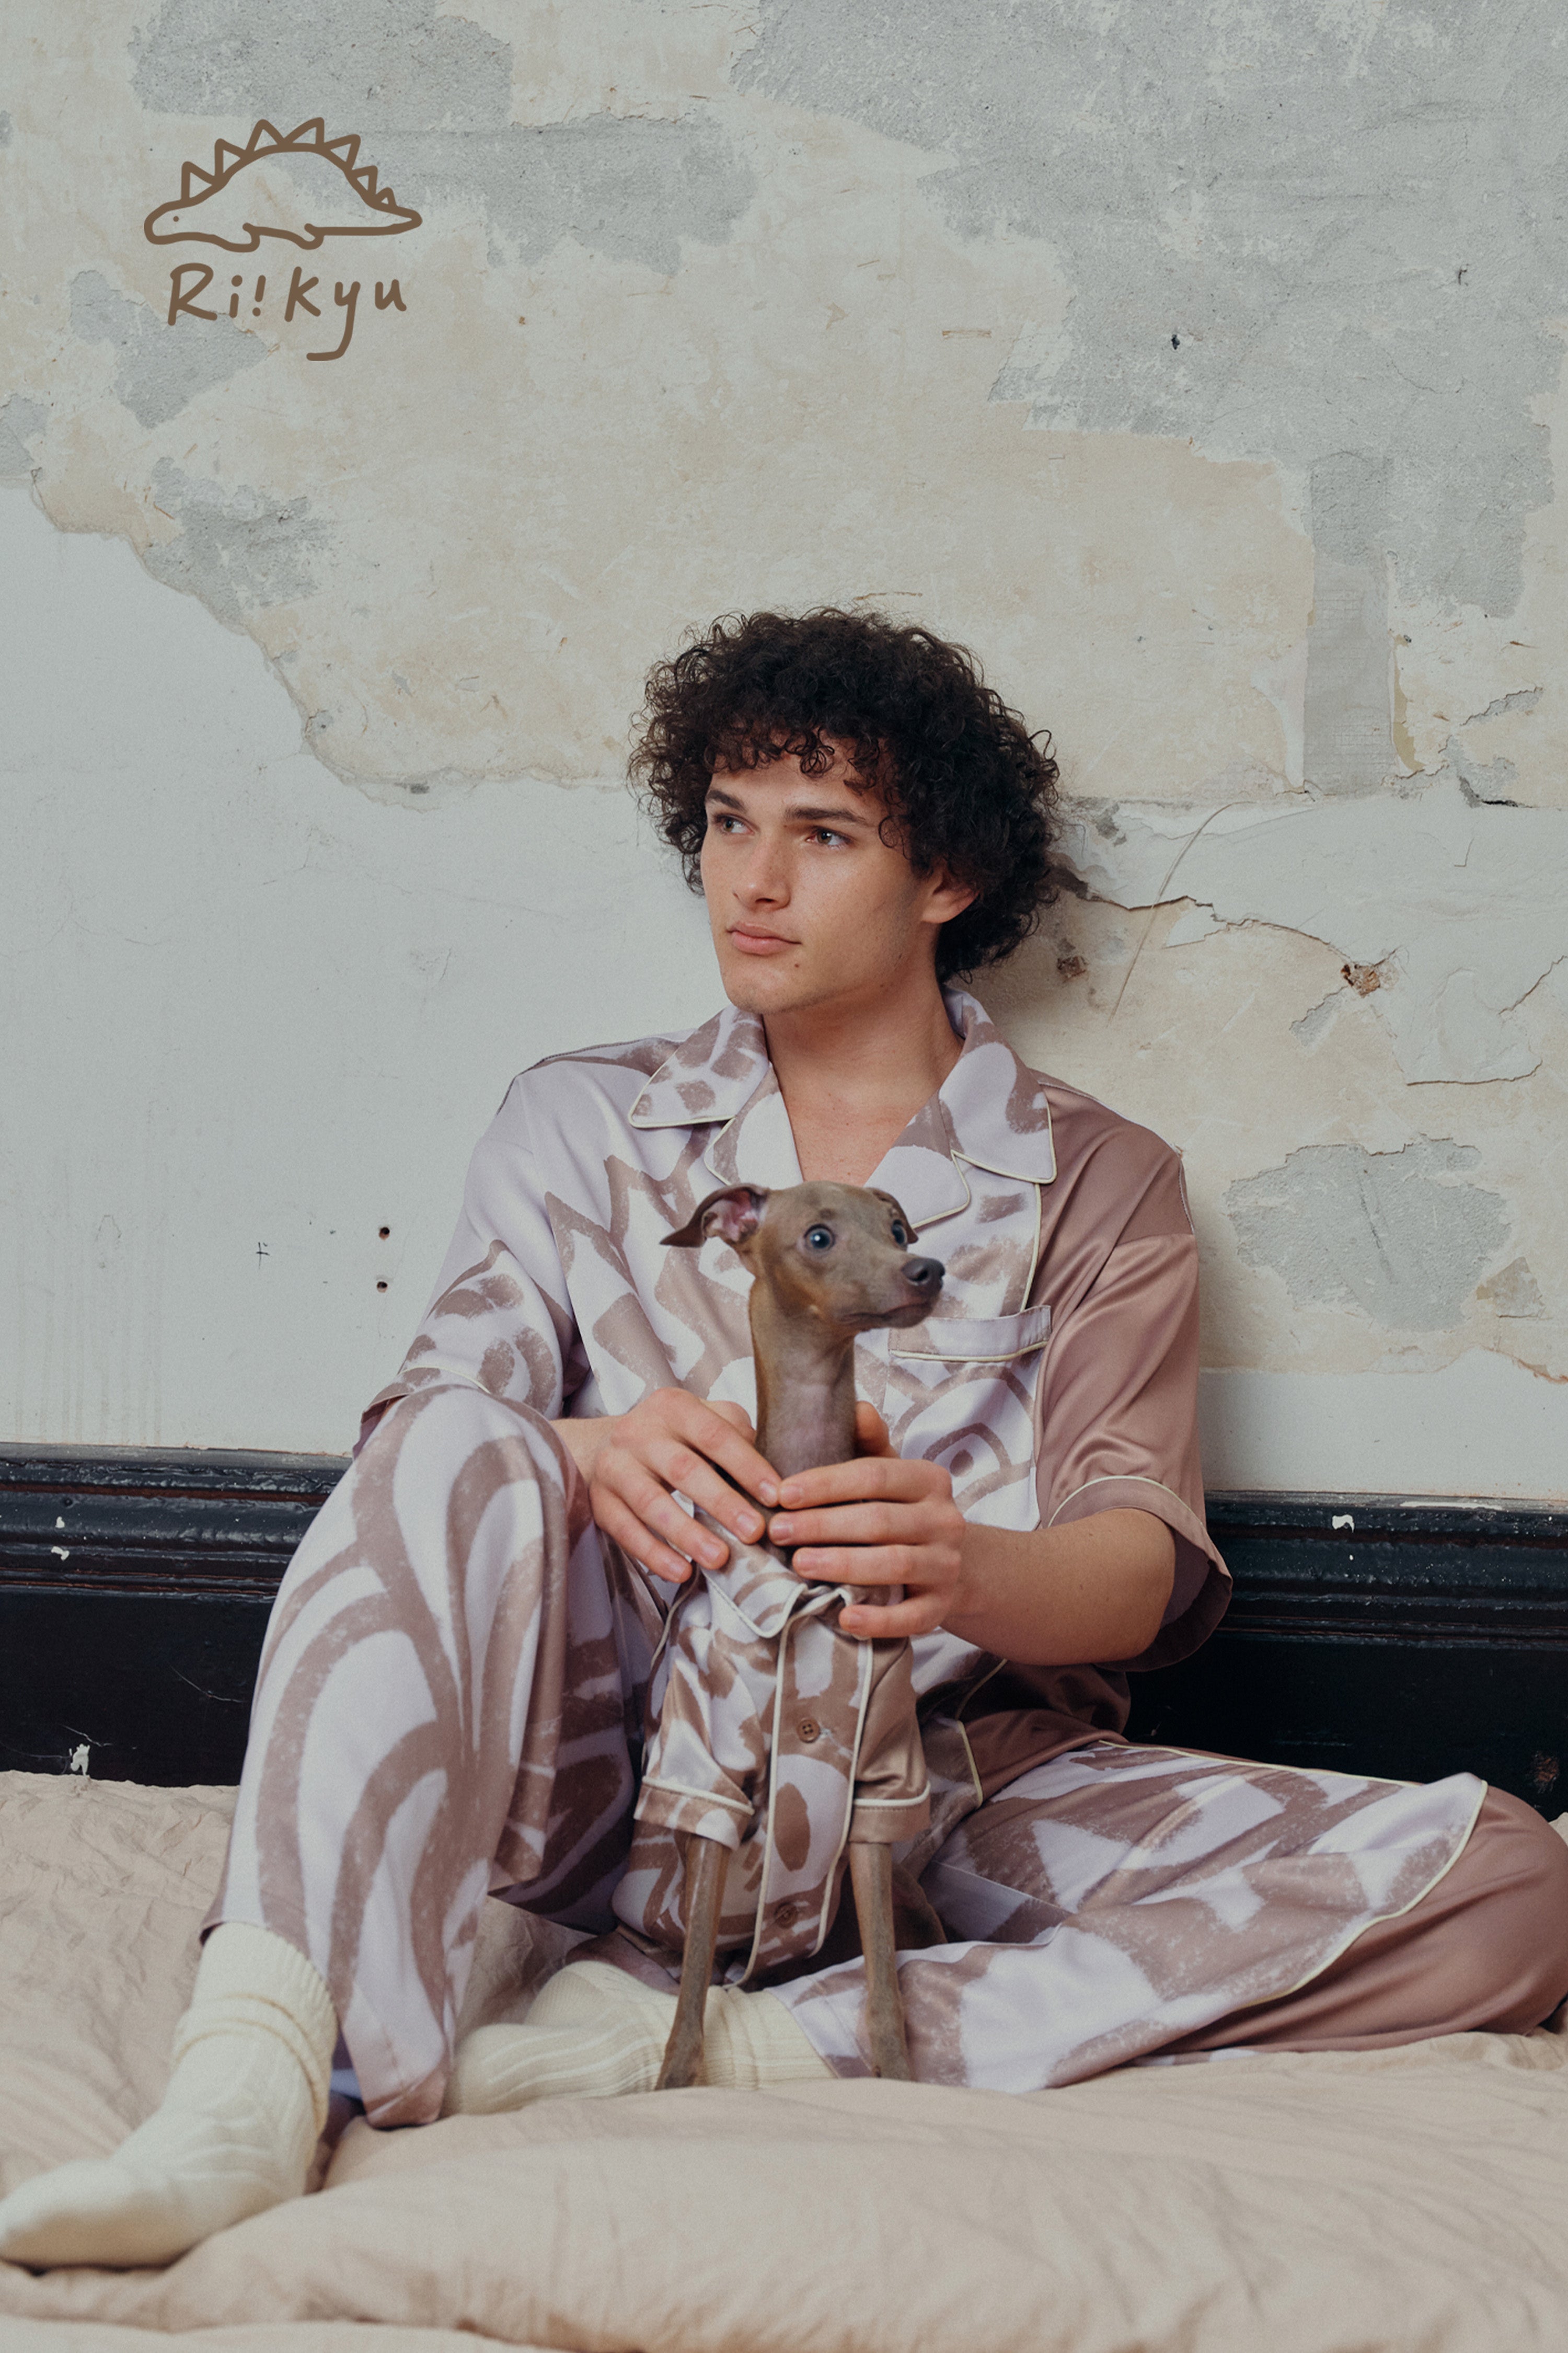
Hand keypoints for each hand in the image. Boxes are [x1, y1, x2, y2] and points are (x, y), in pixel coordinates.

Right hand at [560, 1389, 780, 1585]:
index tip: (775, 1496)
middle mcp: (639, 1433)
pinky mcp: (600, 1501)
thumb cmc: (671, 1437)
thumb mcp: (702, 1418)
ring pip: (651, 1503)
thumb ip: (734, 1431)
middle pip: (683, 1469)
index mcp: (673, 1408)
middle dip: (721, 1503)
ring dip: (687, 1533)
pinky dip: (653, 1554)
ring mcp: (615, 1467)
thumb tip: (762, 1468)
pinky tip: (681, 1571)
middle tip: (753, 1532)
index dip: (746, 1466)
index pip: (715, 1435)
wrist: (605, 1446)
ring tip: (719, 1558)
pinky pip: (625, 1531)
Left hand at [765, 1404, 965, 1639]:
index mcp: (929, 1480)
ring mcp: (947, 1566)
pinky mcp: (942, 1607)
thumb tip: (854, 1407)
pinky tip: (845, 1618)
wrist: (951, 1564)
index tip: (782, 1494)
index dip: (826, 1484)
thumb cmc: (901, 1512)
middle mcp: (945, 1520)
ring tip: (799, 1565)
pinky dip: (878, 1619)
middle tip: (778, 1531)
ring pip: (894, 1564)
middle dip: (823, 1526)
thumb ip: (869, 1443)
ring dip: (843, 1565)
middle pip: (879, 1521)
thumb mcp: (890, 1474)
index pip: (875, 1475)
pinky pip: (911, 1616)